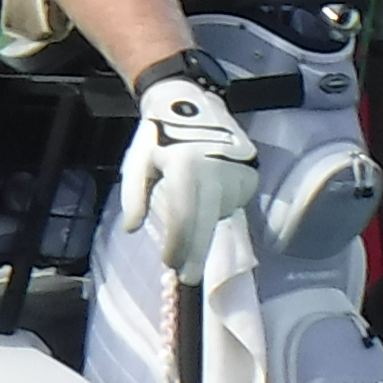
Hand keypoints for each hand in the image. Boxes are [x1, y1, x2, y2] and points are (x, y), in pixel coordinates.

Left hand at [120, 73, 258, 274]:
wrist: (192, 104)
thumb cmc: (158, 135)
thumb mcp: (137, 162)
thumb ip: (133, 197)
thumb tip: (132, 229)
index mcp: (185, 167)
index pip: (184, 217)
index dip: (178, 245)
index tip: (170, 265)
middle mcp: (216, 171)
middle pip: (207, 224)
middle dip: (196, 254)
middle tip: (188, 278)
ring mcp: (237, 173)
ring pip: (219, 215)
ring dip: (204, 223)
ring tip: (189, 202)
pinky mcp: (250, 175)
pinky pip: (232, 204)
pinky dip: (218, 207)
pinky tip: (207, 192)